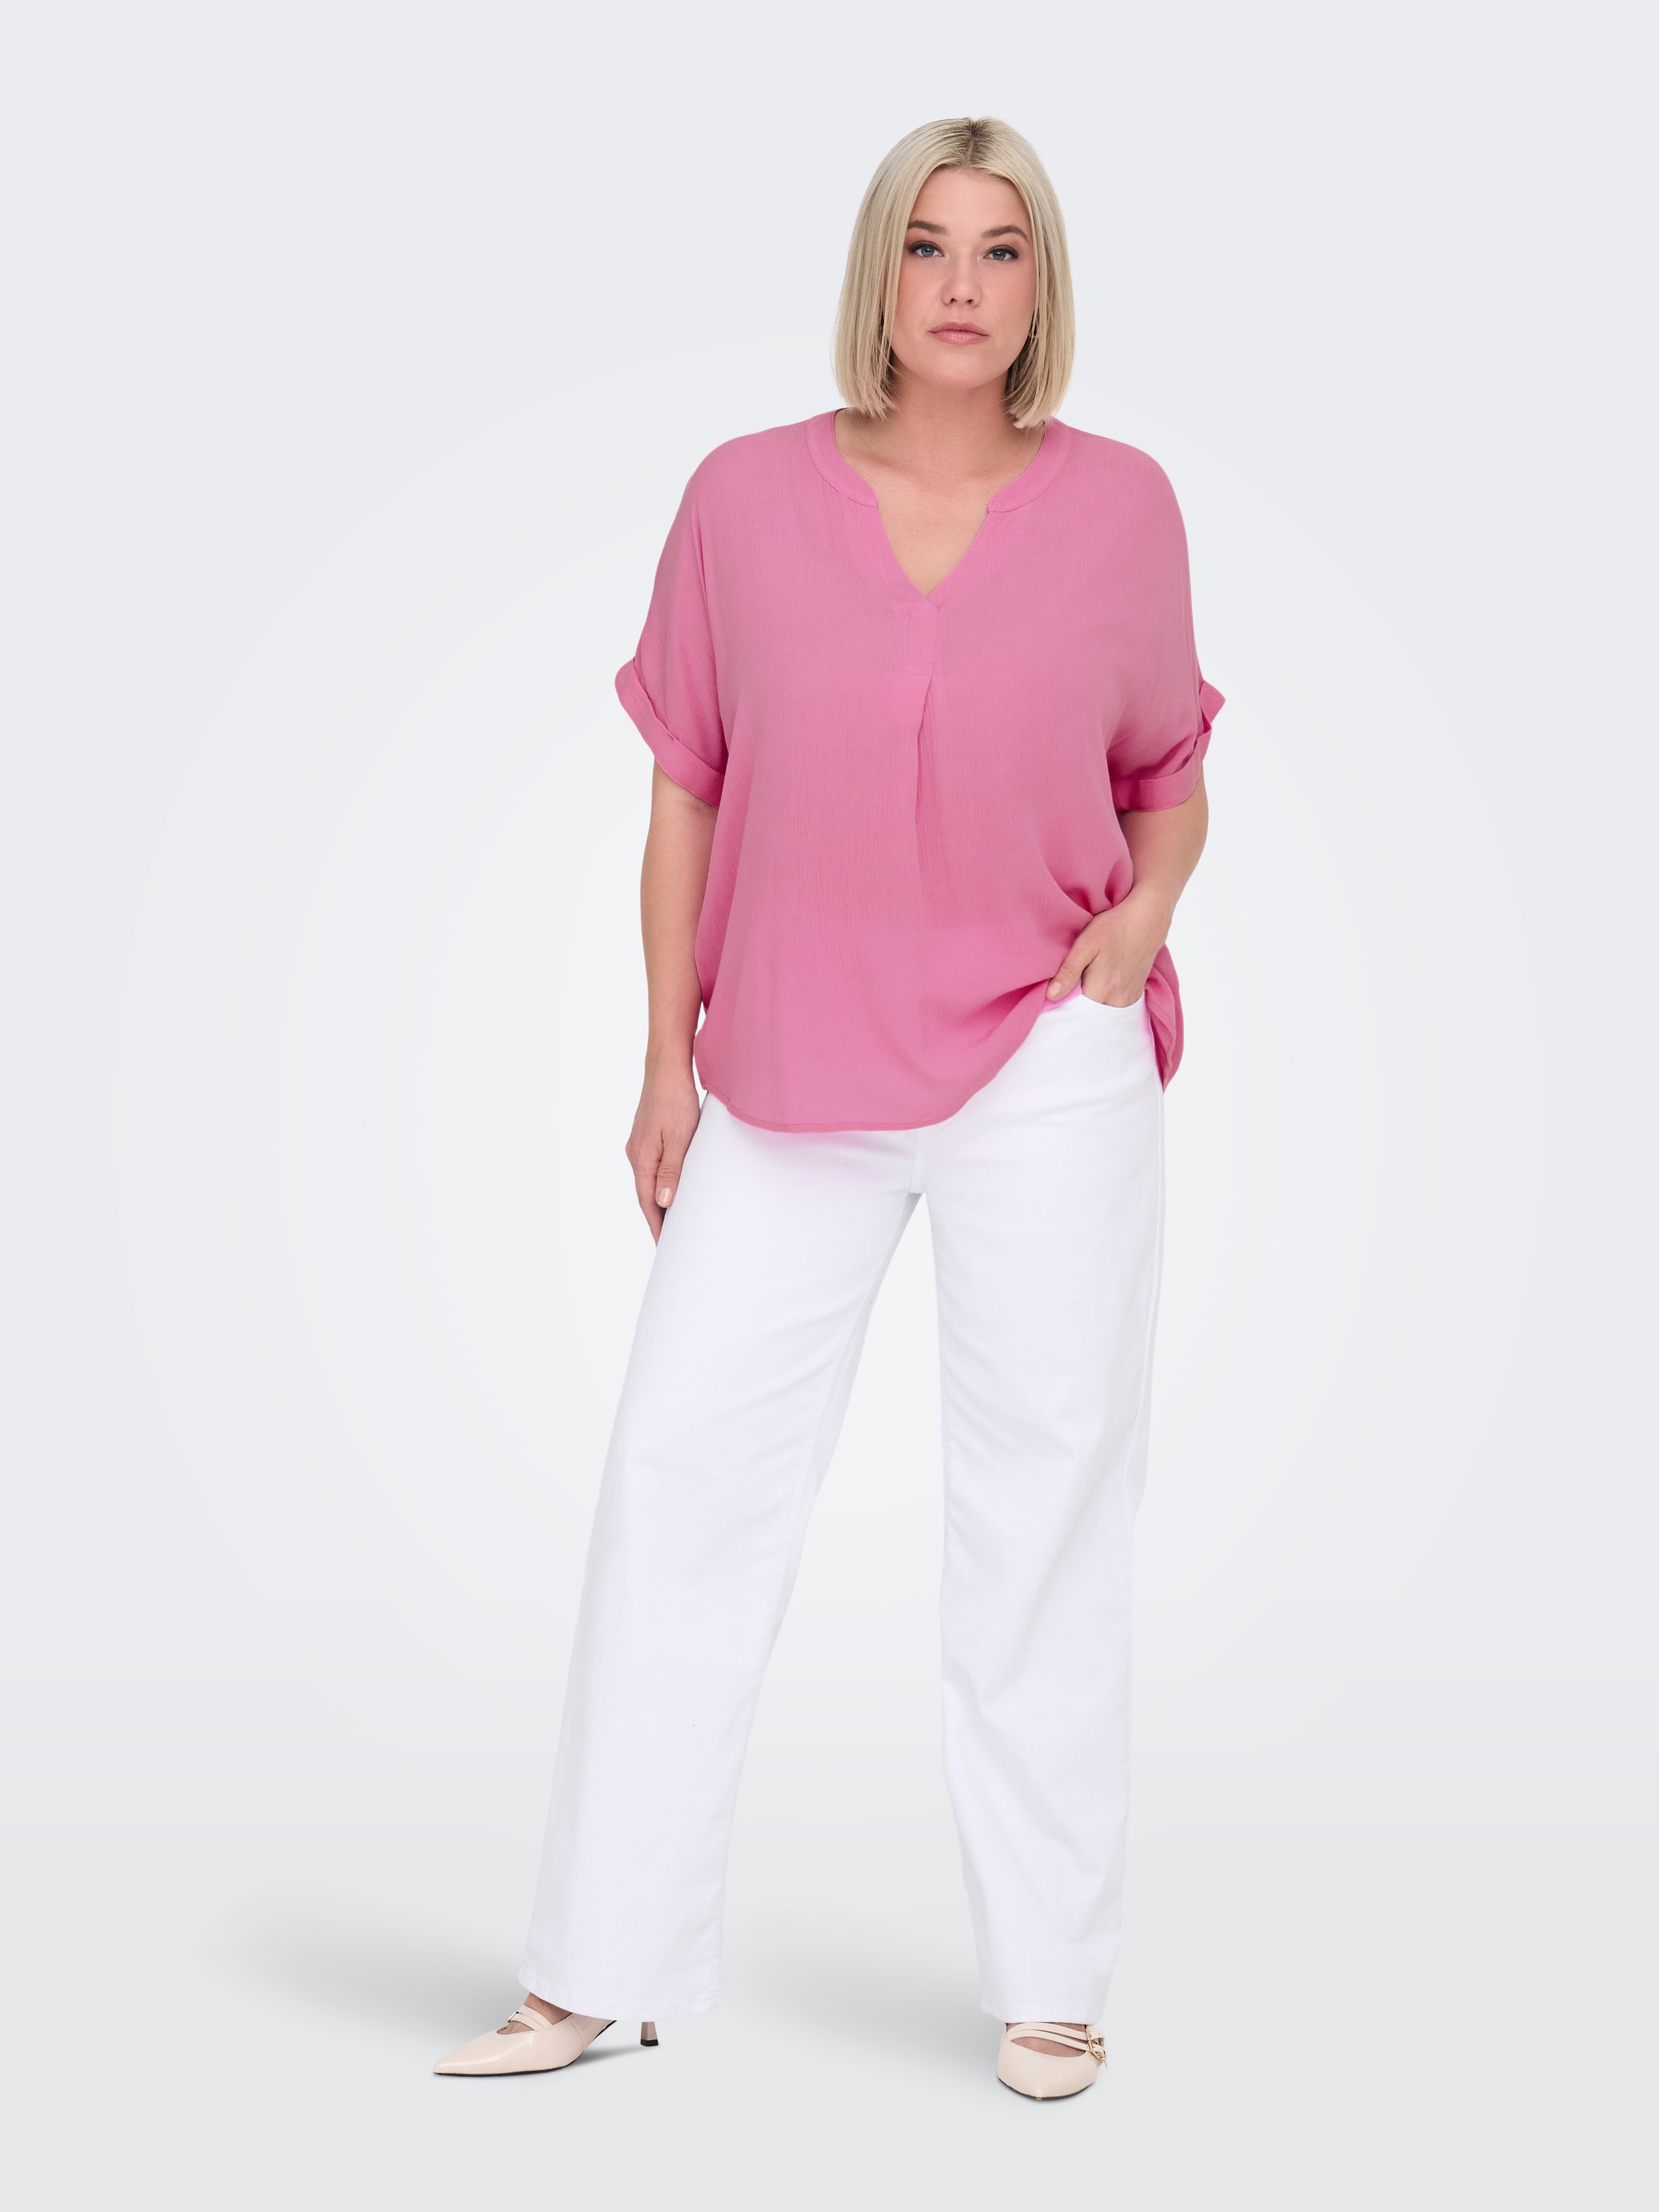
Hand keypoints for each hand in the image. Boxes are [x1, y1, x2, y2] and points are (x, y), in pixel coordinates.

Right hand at [626, 1060, 702, 1241]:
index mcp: (642, 1159)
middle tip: (670, 1242)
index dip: (657, 1226)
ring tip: (672, 1221)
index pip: (649, 1203)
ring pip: (648, 1183)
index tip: (665, 1247)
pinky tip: (669, 1188)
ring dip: (658, 1203)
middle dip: (657, 1220)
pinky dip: (659, 1185)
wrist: (666, 1068)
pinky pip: (651, 1169)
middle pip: (645, 1197)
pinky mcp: (646, 1137)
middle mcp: (635, 1155)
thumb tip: (663, 1203)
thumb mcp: (681, 1137)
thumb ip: (671, 1171)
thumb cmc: (676, 1099)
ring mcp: (638, 1146)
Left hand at [1046, 889, 1170, 1006]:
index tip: (1057, 992)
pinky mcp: (1135, 994)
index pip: (1074, 1011)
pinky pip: (1115, 1007)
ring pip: (1102, 1011)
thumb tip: (1051, 996)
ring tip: (1085, 983)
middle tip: (1069, 985)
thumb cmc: (1114, 928)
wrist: (1147, 920)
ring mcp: (1128, 999)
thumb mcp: (1085, 945)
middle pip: (1089, 1014)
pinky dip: (1105, 1001)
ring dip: (1092, 1003)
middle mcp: (1117, 1001)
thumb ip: (1068, 972)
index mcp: (1100, 991)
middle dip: (1077, 1006)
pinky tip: (1101, 985)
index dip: (1063, 1003)